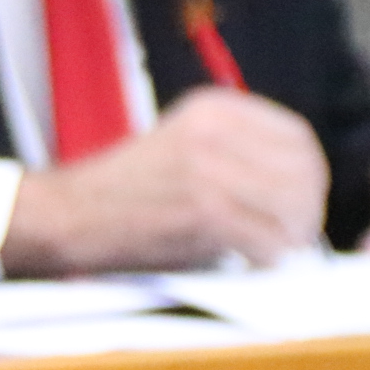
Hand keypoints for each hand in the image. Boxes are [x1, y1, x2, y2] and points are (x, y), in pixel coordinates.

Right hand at [0, 86, 327, 275]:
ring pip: (293, 205)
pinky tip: (251, 262)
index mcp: (212, 107)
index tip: (298, 204)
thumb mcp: (181, 148)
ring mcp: (209, 167)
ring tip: (270, 251)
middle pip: (303, 170)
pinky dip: (267, 257)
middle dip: (305, 210)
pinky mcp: (203, 208)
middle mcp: (214, 129)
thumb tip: (297, 193)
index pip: (296, 137)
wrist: (62, 214)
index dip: (307, 176)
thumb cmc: (120, 193)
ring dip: (290, 236)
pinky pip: (265, 238)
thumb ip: (235, 156)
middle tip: (292, 237)